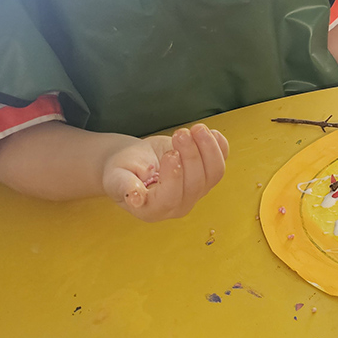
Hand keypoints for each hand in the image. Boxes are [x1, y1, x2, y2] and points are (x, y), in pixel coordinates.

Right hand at [102, 124, 228, 220]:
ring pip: (214, 173)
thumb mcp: (115, 177)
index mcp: (154, 209)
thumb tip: (134, 198)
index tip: (170, 153)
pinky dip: (219, 146)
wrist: (134, 162)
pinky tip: (208, 132)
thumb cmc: (122, 170)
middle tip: (179, 133)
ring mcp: (196, 190)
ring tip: (195, 129)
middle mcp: (179, 204)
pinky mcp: (206, 174)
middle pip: (196, 183)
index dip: (174, 176)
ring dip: (209, 148)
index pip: (171, 197)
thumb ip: (124, 186)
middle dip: (191, 155)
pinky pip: (221, 161)